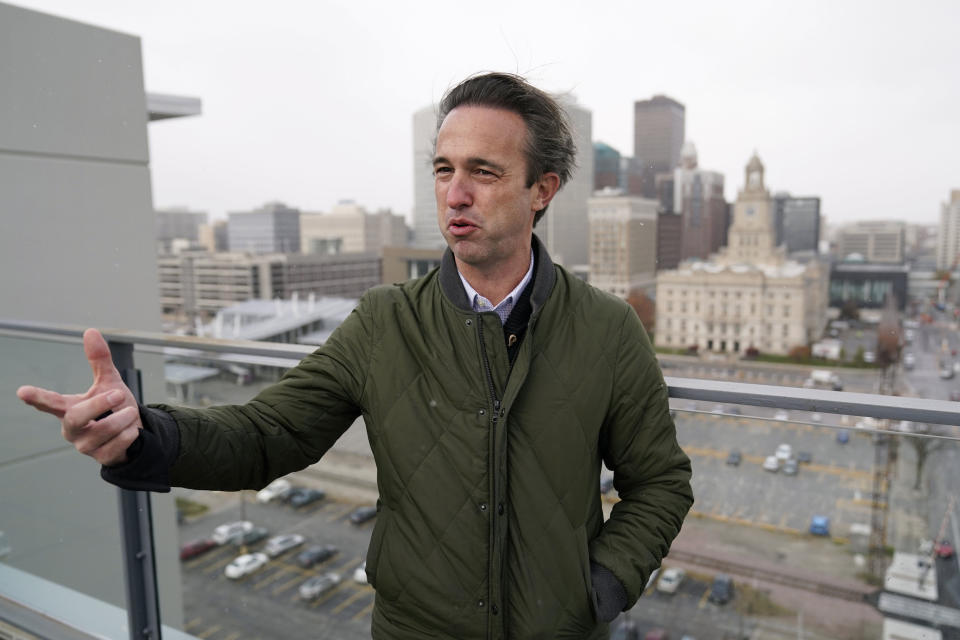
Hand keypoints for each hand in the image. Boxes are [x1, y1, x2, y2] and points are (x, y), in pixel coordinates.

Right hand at [17, 328, 141, 465]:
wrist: (135, 432)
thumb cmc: (115, 407)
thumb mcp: (108, 381)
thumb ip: (99, 360)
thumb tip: (90, 331)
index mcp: (69, 408)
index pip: (50, 402)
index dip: (37, 397)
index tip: (23, 391)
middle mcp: (72, 429)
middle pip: (75, 417)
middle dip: (98, 404)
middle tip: (118, 395)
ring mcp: (85, 446)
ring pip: (103, 431)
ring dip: (123, 418)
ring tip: (130, 411)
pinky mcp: (102, 458)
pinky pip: (118, 444)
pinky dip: (130, 433)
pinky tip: (131, 430)